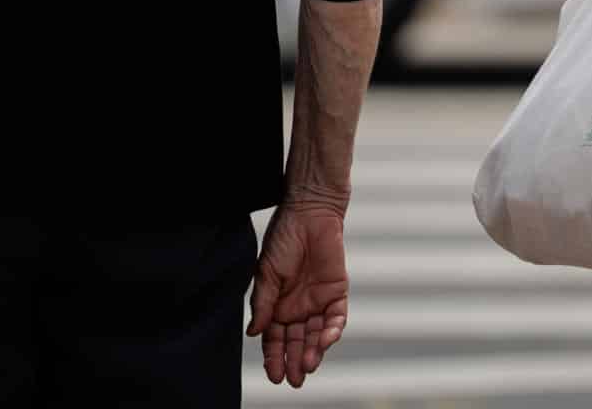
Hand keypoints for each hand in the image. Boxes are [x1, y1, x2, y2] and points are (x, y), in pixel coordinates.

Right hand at [248, 198, 349, 387]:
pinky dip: (332, 331)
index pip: (274, 338)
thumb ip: (261, 303)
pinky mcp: (337, 292)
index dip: (273, 357)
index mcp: (276, 304)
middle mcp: (297, 307)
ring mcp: (317, 301)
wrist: (309, 212)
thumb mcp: (266, 272)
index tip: (273, 375)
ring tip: (307, 366)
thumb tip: (254, 333)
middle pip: (295, 342)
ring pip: (316, 335)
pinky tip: (324, 341)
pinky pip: (336, 318)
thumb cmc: (283, 238)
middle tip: (293, 380)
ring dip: (312, 351)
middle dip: (294, 361)